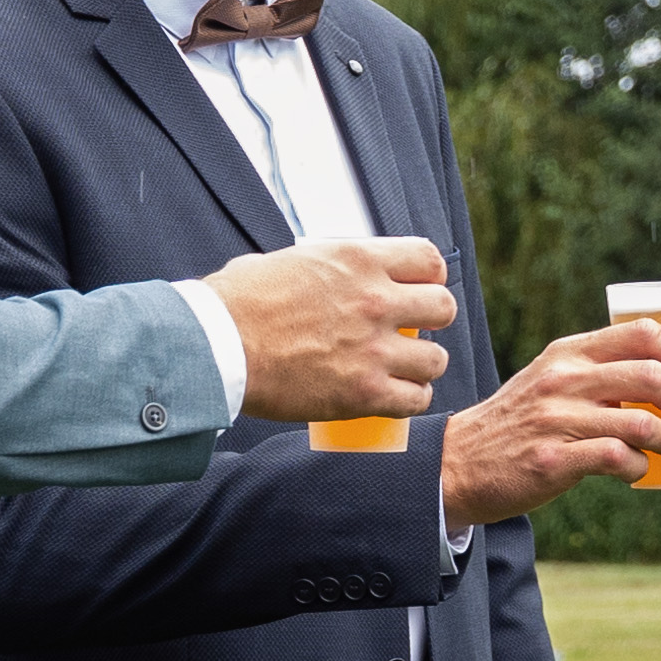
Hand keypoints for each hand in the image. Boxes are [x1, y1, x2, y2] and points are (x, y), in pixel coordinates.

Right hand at [211, 236, 453, 424]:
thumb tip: (322, 273)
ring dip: (421, 366)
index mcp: (358, 261)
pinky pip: (416, 399)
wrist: (217, 346)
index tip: (416, 289)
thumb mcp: (287, 261)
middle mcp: (375, 300)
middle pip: (443, 308)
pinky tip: (394, 397)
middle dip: (430, 320)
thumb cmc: (237, 304)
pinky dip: (409, 400)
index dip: (428, 277)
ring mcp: (374, 348)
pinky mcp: (364, 392)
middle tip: (408, 331)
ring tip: (402, 369)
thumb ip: (321, 266)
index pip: (429, 260)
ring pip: (435, 359)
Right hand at [435, 320, 660, 525]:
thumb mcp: (553, 382)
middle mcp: (564, 379)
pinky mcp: (553, 459)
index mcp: (569, 353)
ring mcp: (557, 419)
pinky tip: (634, 471)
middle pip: (652, 375)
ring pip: (641, 420)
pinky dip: (638, 467)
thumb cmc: (520, 425)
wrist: (458, 463)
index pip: (643, 334)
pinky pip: (619, 459)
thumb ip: (599, 375)